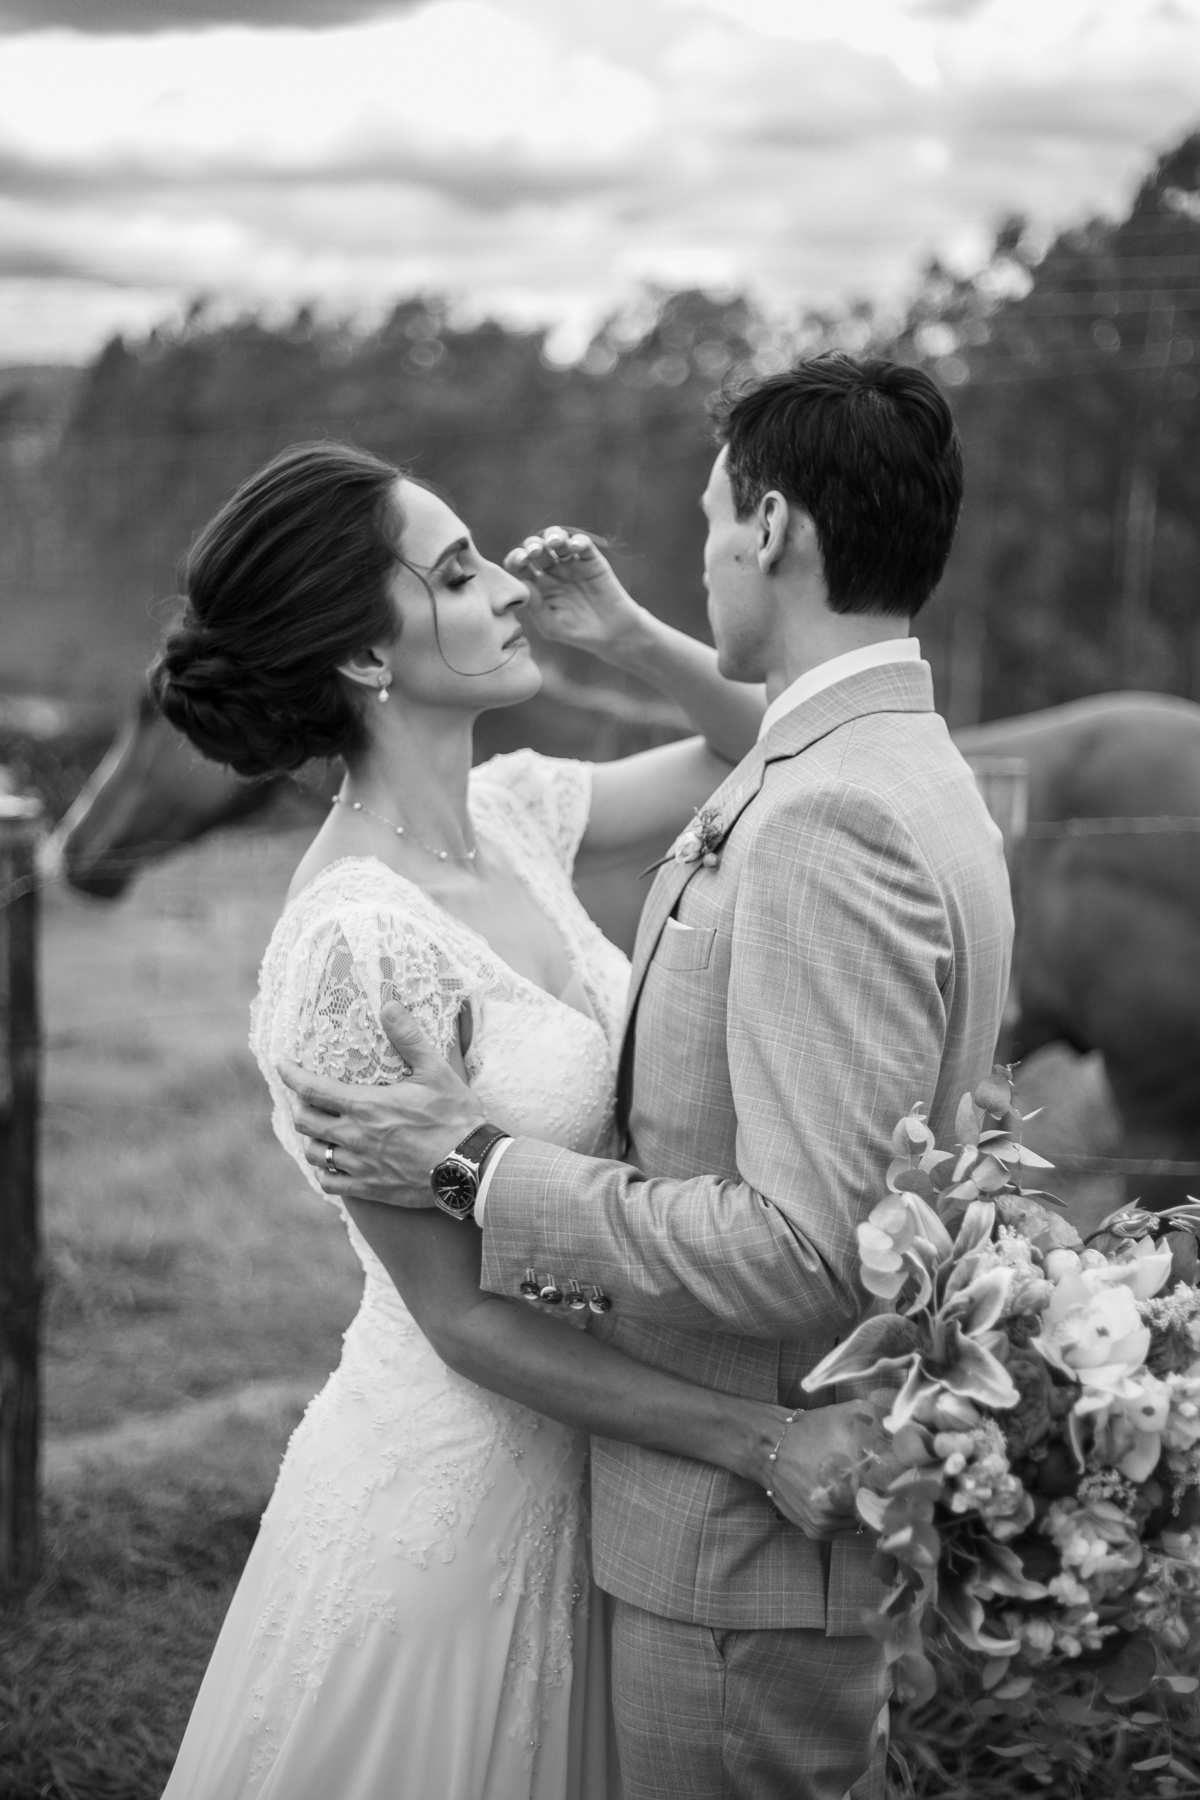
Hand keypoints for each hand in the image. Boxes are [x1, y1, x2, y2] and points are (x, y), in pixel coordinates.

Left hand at [278, 1001, 486, 1207]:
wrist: (469, 1167)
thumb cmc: (454, 1117)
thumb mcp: (435, 1071)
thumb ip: (408, 1038)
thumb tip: (389, 1006)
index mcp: (366, 1106)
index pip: (312, 1089)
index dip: (291, 1075)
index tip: (282, 1065)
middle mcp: (354, 1137)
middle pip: (305, 1122)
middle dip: (300, 1106)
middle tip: (306, 1098)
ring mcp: (359, 1165)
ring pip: (314, 1154)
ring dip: (311, 1139)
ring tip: (318, 1130)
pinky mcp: (369, 1188)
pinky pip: (331, 1184)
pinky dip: (325, 1173)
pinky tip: (331, 1165)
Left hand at [503, 528, 645, 663]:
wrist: (612, 634)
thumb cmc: (578, 634)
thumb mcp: (552, 626)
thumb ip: (536, 607)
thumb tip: (522, 581)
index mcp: (539, 586)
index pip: (520, 566)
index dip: (516, 558)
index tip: (519, 560)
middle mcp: (553, 571)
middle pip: (537, 548)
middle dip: (532, 544)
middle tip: (534, 551)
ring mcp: (572, 564)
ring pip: (558, 540)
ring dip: (553, 536)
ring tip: (554, 543)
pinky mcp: (592, 561)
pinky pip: (583, 544)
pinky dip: (577, 541)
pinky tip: (574, 547)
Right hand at [765, 1399, 897, 1539]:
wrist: (769, 1445)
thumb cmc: (815, 1427)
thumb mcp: (855, 1412)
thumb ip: (889, 1424)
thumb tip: (915, 1436)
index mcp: (859, 1471)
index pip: (901, 1489)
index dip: (908, 1483)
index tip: (910, 1476)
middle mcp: (844, 1502)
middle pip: (886, 1510)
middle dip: (891, 1498)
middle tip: (889, 1483)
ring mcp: (830, 1520)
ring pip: (867, 1523)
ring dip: (871, 1510)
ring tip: (865, 1489)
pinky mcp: (818, 1531)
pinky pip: (848, 1529)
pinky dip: (852, 1516)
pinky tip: (846, 1497)